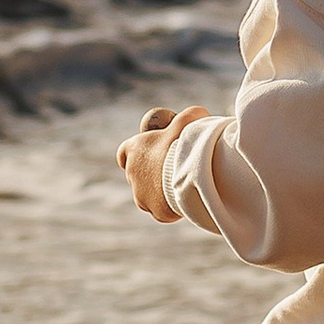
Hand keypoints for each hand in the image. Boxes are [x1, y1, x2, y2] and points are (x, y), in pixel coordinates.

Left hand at [117, 102, 208, 221]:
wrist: (190, 173)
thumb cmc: (185, 144)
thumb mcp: (188, 121)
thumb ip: (189, 115)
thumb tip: (199, 112)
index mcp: (134, 150)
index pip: (125, 152)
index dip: (135, 152)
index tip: (148, 153)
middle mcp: (132, 173)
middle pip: (137, 174)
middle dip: (151, 173)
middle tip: (171, 170)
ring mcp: (141, 195)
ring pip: (148, 195)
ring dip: (160, 191)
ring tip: (180, 186)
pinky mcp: (155, 211)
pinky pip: (162, 209)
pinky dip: (171, 206)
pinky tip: (185, 199)